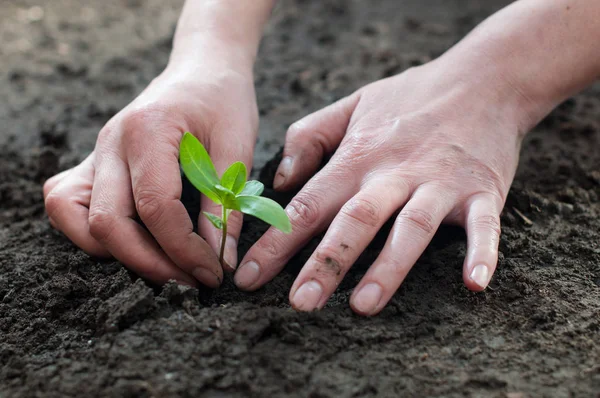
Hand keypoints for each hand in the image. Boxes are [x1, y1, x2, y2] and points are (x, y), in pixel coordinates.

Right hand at [43, 46, 257, 286]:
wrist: (204, 70)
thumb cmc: (224, 101)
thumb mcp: (237, 148)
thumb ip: (226, 203)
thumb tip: (221, 260)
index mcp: (148, 130)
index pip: (155, 206)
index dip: (184, 249)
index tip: (213, 272)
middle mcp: (111, 143)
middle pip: (107, 221)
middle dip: (150, 263)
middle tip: (191, 280)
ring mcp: (96, 152)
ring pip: (74, 217)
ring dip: (115, 252)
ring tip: (163, 264)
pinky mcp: (95, 163)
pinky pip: (69, 204)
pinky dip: (92, 233)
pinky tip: (134, 240)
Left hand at [235, 59, 527, 314]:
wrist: (484, 78)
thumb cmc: (411, 98)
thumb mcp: (352, 104)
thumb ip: (309, 136)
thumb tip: (280, 179)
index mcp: (358, 157)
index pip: (308, 205)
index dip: (276, 243)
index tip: (247, 278)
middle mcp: (395, 172)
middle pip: (355, 220)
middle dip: (326, 262)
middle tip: (300, 303)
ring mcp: (440, 183)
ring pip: (410, 228)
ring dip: (388, 267)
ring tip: (363, 305)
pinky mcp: (482, 190)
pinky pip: (484, 226)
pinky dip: (482, 254)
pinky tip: (474, 285)